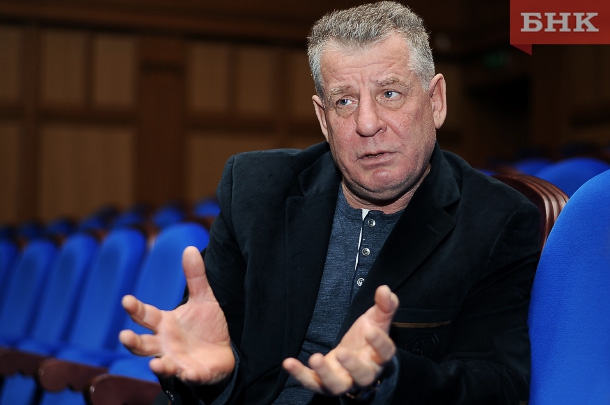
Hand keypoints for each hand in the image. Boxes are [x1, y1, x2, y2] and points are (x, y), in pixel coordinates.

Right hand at [119, 246, 234, 384]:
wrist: (223, 353)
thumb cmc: (206, 326)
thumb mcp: (203, 299)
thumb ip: (195, 277)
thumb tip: (190, 248)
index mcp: (164, 324)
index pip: (145, 315)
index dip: (135, 308)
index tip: (126, 300)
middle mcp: (164, 344)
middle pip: (142, 345)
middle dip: (132, 342)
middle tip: (124, 336)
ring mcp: (176, 361)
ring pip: (161, 365)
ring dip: (158, 366)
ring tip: (156, 364)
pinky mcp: (193, 373)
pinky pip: (189, 376)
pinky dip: (189, 375)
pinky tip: (190, 372)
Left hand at [283, 285, 397, 395]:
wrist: (354, 359)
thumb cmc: (366, 339)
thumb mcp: (376, 320)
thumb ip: (384, 306)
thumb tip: (385, 289)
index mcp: (378, 357)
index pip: (384, 353)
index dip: (379, 343)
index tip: (370, 330)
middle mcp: (363, 373)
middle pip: (362, 376)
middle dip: (352, 366)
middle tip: (342, 352)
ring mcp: (343, 380)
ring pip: (337, 385)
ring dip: (325, 374)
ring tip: (314, 358)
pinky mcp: (323, 383)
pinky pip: (312, 383)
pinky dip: (300, 375)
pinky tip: (288, 363)